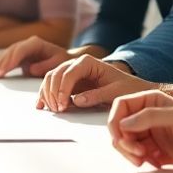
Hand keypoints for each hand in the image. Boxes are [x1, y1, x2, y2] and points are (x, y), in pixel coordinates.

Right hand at [0, 36, 71, 78]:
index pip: (19, 51)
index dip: (9, 61)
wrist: (63, 58)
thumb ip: (45, 65)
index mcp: (35, 43)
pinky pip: (4, 59)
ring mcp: (21, 48)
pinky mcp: (17, 55)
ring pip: (4, 55)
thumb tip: (30, 69)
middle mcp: (26, 43)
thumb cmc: (62, 61)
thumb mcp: (58, 63)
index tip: (2, 73)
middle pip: (9, 52)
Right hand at [37, 55, 154, 111]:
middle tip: (57, 110)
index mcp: (88, 62)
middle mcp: (77, 64)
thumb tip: (77, 100)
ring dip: (47, 94)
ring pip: (50, 79)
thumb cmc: (127, 88)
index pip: (69, 72)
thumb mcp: (116, 91)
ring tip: (53, 109)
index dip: (63, 88)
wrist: (132, 89)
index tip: (63, 104)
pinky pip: (52, 86)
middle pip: (56, 74)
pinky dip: (45, 95)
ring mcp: (71, 73)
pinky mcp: (69, 83)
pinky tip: (41, 105)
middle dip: (53, 92)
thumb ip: (97, 95)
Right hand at [106, 90, 172, 172]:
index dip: (115, 121)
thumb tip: (123, 124)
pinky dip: (141, 161)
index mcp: (153, 101)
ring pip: (127, 143)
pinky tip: (157, 164)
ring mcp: (153, 135)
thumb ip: (151, 117)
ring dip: (130, 153)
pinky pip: (139, 156)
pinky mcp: (158, 152)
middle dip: (123, 142)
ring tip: (144, 161)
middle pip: (120, 127)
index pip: (121, 106)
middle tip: (137, 155)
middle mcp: (149, 116)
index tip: (120, 138)